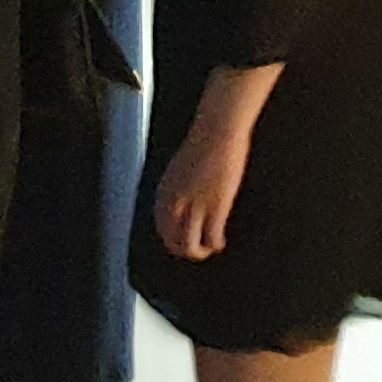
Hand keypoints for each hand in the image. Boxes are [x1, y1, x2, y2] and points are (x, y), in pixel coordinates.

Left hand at [153, 117, 253, 261]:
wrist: (217, 129)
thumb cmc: (203, 142)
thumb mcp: (179, 168)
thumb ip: (177, 187)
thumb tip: (184, 200)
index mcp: (164, 192)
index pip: (161, 227)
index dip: (172, 239)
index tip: (183, 241)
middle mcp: (175, 202)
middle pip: (172, 241)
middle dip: (184, 250)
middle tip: (197, 250)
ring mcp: (195, 205)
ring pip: (190, 245)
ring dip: (200, 252)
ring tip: (210, 248)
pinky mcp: (216, 205)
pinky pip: (211, 236)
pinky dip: (215, 244)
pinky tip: (221, 242)